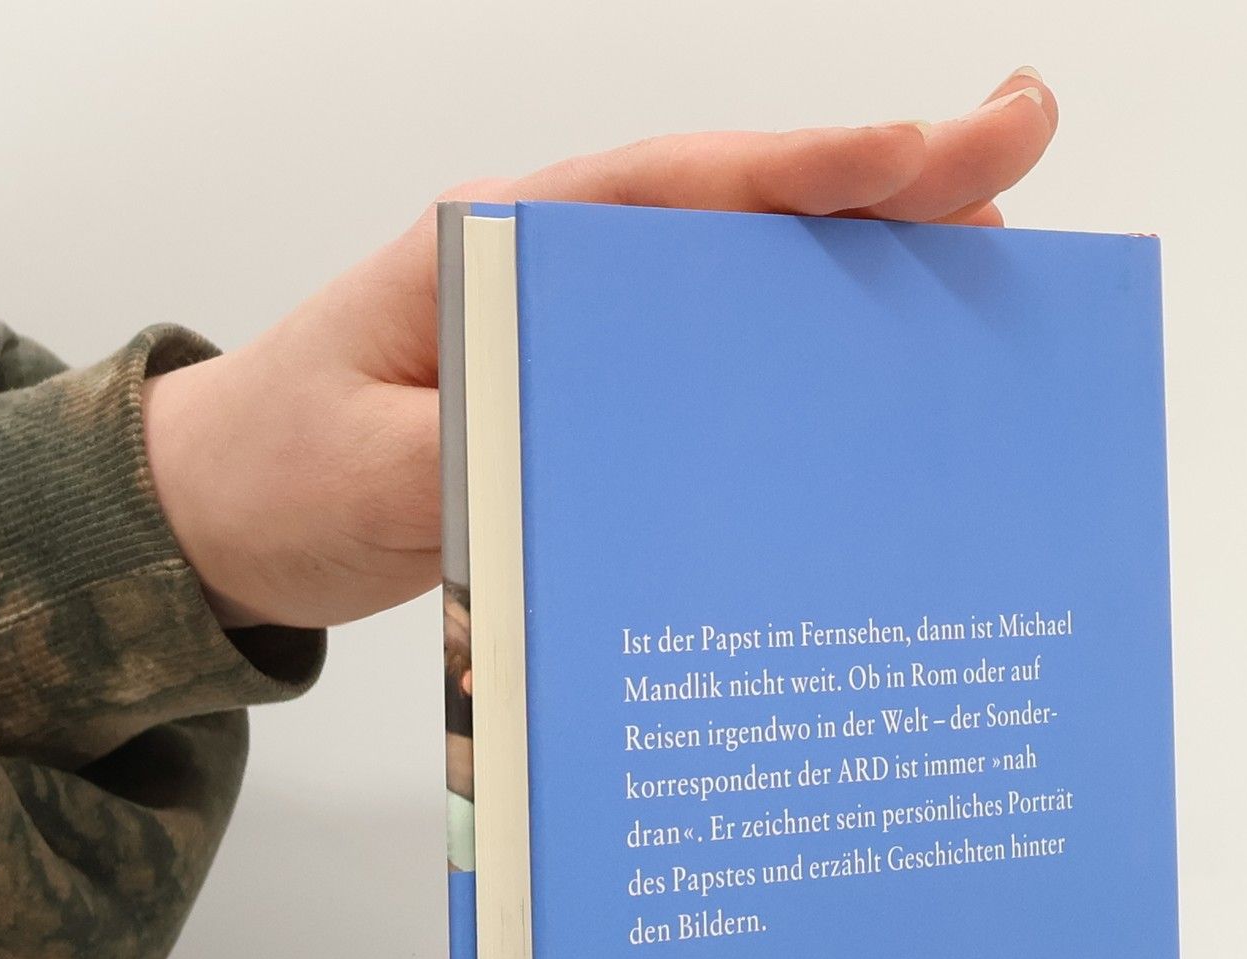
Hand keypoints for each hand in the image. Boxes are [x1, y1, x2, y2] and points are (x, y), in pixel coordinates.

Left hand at [143, 71, 1058, 632]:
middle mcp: (568, 279)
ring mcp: (591, 349)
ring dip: (865, 290)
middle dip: (888, 200)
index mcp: (512, 248)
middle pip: (750, 226)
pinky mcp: (599, 418)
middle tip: (1023, 181)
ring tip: (990, 283)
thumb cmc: (277, 472)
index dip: (827, 167)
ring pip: (751, 301)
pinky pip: (722, 389)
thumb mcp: (366, 470)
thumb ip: (474, 456)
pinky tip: (879, 408)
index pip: (692, 189)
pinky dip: (805, 387)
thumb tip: (608, 462)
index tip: (953, 150)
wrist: (223, 520)